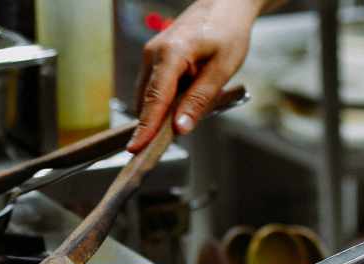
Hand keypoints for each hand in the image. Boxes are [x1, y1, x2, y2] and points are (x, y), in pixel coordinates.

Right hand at [127, 0, 261, 152]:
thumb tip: (180, 128)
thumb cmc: (227, 32)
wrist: (224, 6)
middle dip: (154, 125)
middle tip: (166, 144)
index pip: (154, 99)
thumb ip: (200, 100)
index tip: (136, 149)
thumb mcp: (222, 69)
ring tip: (189, 111)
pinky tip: (185, 99)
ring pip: (149, 96)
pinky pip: (154, 87)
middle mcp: (154, 53)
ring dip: (163, 112)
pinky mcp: (154, 58)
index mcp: (171, 54)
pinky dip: (165, 100)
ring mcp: (151, 55)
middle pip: (147, 100)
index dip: (146, 127)